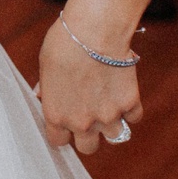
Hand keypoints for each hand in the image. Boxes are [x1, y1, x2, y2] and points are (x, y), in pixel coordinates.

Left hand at [35, 11, 142, 154]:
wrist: (94, 31)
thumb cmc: (65, 43)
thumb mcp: (45, 66)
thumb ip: (47, 87)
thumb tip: (43, 93)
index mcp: (56, 115)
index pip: (58, 141)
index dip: (63, 132)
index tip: (67, 124)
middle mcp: (82, 122)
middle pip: (88, 148)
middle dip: (89, 135)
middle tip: (91, 117)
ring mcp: (108, 115)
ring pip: (115, 137)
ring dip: (113, 124)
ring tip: (110, 106)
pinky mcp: (129, 103)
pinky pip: (134, 117)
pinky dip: (131, 109)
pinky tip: (124, 93)